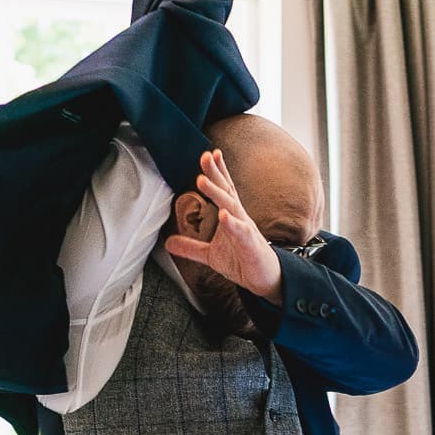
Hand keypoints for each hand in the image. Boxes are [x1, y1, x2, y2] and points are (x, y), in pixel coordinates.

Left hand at [162, 149, 283, 299]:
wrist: (265, 280)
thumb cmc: (242, 261)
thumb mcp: (210, 255)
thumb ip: (191, 247)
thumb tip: (169, 242)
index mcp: (231, 216)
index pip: (224, 189)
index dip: (217, 171)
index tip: (209, 154)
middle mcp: (240, 218)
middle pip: (227, 191)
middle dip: (216, 173)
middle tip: (205, 155)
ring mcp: (246, 230)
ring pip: (232, 207)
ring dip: (217, 193)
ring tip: (203, 180)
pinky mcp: (251, 246)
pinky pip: (242, 233)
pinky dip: (232, 224)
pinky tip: (224, 215)